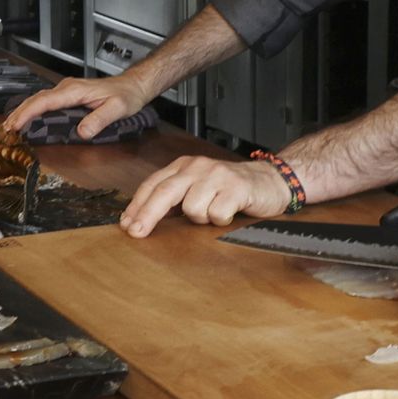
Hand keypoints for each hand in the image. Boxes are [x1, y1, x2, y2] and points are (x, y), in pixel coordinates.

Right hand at [5, 73, 151, 138]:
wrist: (133, 85)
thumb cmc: (126, 95)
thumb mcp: (117, 109)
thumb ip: (99, 120)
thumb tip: (82, 132)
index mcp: (75, 91)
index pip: (46, 101)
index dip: (28, 113)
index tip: (16, 124)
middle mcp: (68, 88)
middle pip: (37, 99)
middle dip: (19, 113)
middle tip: (7, 129)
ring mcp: (67, 90)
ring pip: (39, 99)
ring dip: (24, 111)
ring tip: (12, 126)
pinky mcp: (68, 95)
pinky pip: (46, 101)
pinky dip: (33, 109)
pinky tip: (28, 118)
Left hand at [119, 156, 293, 237]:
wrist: (270, 181)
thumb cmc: (230, 189)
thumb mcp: (197, 187)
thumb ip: (174, 198)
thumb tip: (141, 219)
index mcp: (184, 166)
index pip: (153, 184)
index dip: (137, 206)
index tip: (126, 224)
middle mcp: (198, 167)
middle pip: (165, 192)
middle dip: (148, 215)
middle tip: (136, 232)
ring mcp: (217, 175)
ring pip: (192, 208)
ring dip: (201, 219)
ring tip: (215, 213)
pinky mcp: (236, 187)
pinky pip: (217, 214)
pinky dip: (221, 220)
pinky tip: (229, 213)